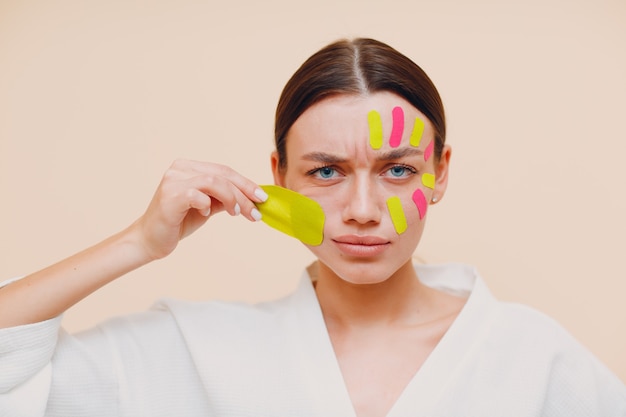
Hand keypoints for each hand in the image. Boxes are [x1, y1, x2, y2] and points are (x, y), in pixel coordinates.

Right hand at [132, 159, 266, 259]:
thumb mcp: (207, 207)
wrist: (150, 240)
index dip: (246, 183)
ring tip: (238, 213)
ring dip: (233, 199)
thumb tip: (252, 197)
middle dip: (244, 193)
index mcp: (189, 167)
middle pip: (223, 175)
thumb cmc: (178, 222)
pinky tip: (206, 214)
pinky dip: (208, 205)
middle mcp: (180, 168)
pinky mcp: (170, 196)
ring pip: (214, 182)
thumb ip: (224, 198)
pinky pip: (199, 196)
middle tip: (257, 210)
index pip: (224, 171)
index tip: (262, 197)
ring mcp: (173, 180)